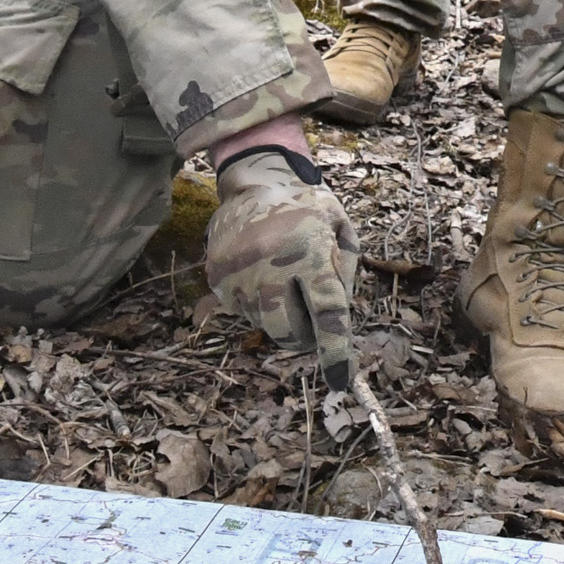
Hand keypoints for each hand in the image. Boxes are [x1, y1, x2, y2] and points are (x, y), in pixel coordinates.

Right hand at [205, 144, 360, 386]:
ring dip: (281, 317)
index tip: (341, 381)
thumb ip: (345, 271)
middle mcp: (271, 269)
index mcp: (310, 254)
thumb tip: (340, 318)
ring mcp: (239, 278)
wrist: (254, 182)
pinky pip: (243, 314)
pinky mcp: (218, 282)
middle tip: (311, 317)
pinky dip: (258, 305)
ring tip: (284, 278)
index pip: (327, 313)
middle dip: (305, 336)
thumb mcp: (341, 227)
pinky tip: (263, 274)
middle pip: (290, 334)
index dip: (335, 351)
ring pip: (266, 326)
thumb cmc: (308, 207)